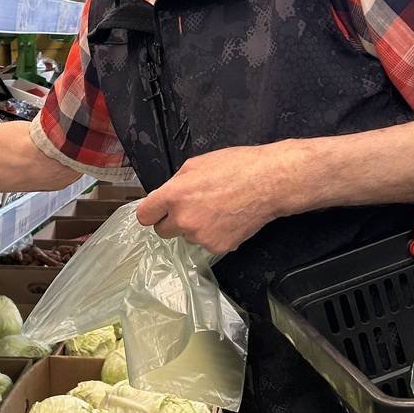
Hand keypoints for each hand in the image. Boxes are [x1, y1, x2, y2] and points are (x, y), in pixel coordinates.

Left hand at [136, 145, 288, 253]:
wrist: (269, 183)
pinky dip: (214, 234)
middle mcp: (183, 219)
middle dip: (172, 221)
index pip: (144, 216)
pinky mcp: (217, 247)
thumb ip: (175, 183)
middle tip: (191, 208)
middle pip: (162, 231)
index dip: (152, 212)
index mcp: (174, 196)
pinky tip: (227, 219)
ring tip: (217, 209)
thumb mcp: (196, 164)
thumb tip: (165, 196)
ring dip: (195, 227)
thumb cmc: (237, 167)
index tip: (157, 211)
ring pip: (187, 236)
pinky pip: (207, 243)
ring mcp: (200, 237)